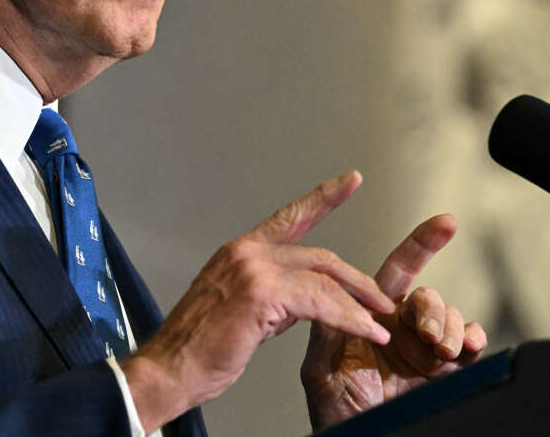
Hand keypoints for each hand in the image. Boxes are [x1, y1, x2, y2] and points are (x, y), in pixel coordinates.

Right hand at [122, 171, 394, 432]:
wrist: (168, 369)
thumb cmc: (197, 349)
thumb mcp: (240, 311)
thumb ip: (273, 297)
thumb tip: (302, 302)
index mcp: (240, 252)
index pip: (290, 217)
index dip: (324, 197)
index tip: (351, 180)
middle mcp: (246, 252)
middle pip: (318, 254)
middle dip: (355, 278)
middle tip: (381, 298)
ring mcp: (253, 269)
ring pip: (323, 279)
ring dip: (357, 304)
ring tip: (377, 323)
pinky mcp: (261, 293)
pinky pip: (319, 302)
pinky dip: (347, 318)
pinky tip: (363, 330)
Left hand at [300, 214, 486, 430]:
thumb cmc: (334, 411)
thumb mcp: (321, 369)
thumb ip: (328, 328)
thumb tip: (335, 294)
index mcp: (370, 316)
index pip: (396, 270)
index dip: (421, 243)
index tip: (446, 222)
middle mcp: (401, 326)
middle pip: (426, 296)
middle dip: (430, 308)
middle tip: (426, 334)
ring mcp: (425, 348)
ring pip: (449, 318)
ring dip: (448, 328)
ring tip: (439, 349)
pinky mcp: (447, 371)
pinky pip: (469, 344)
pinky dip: (473, 339)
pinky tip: (468, 345)